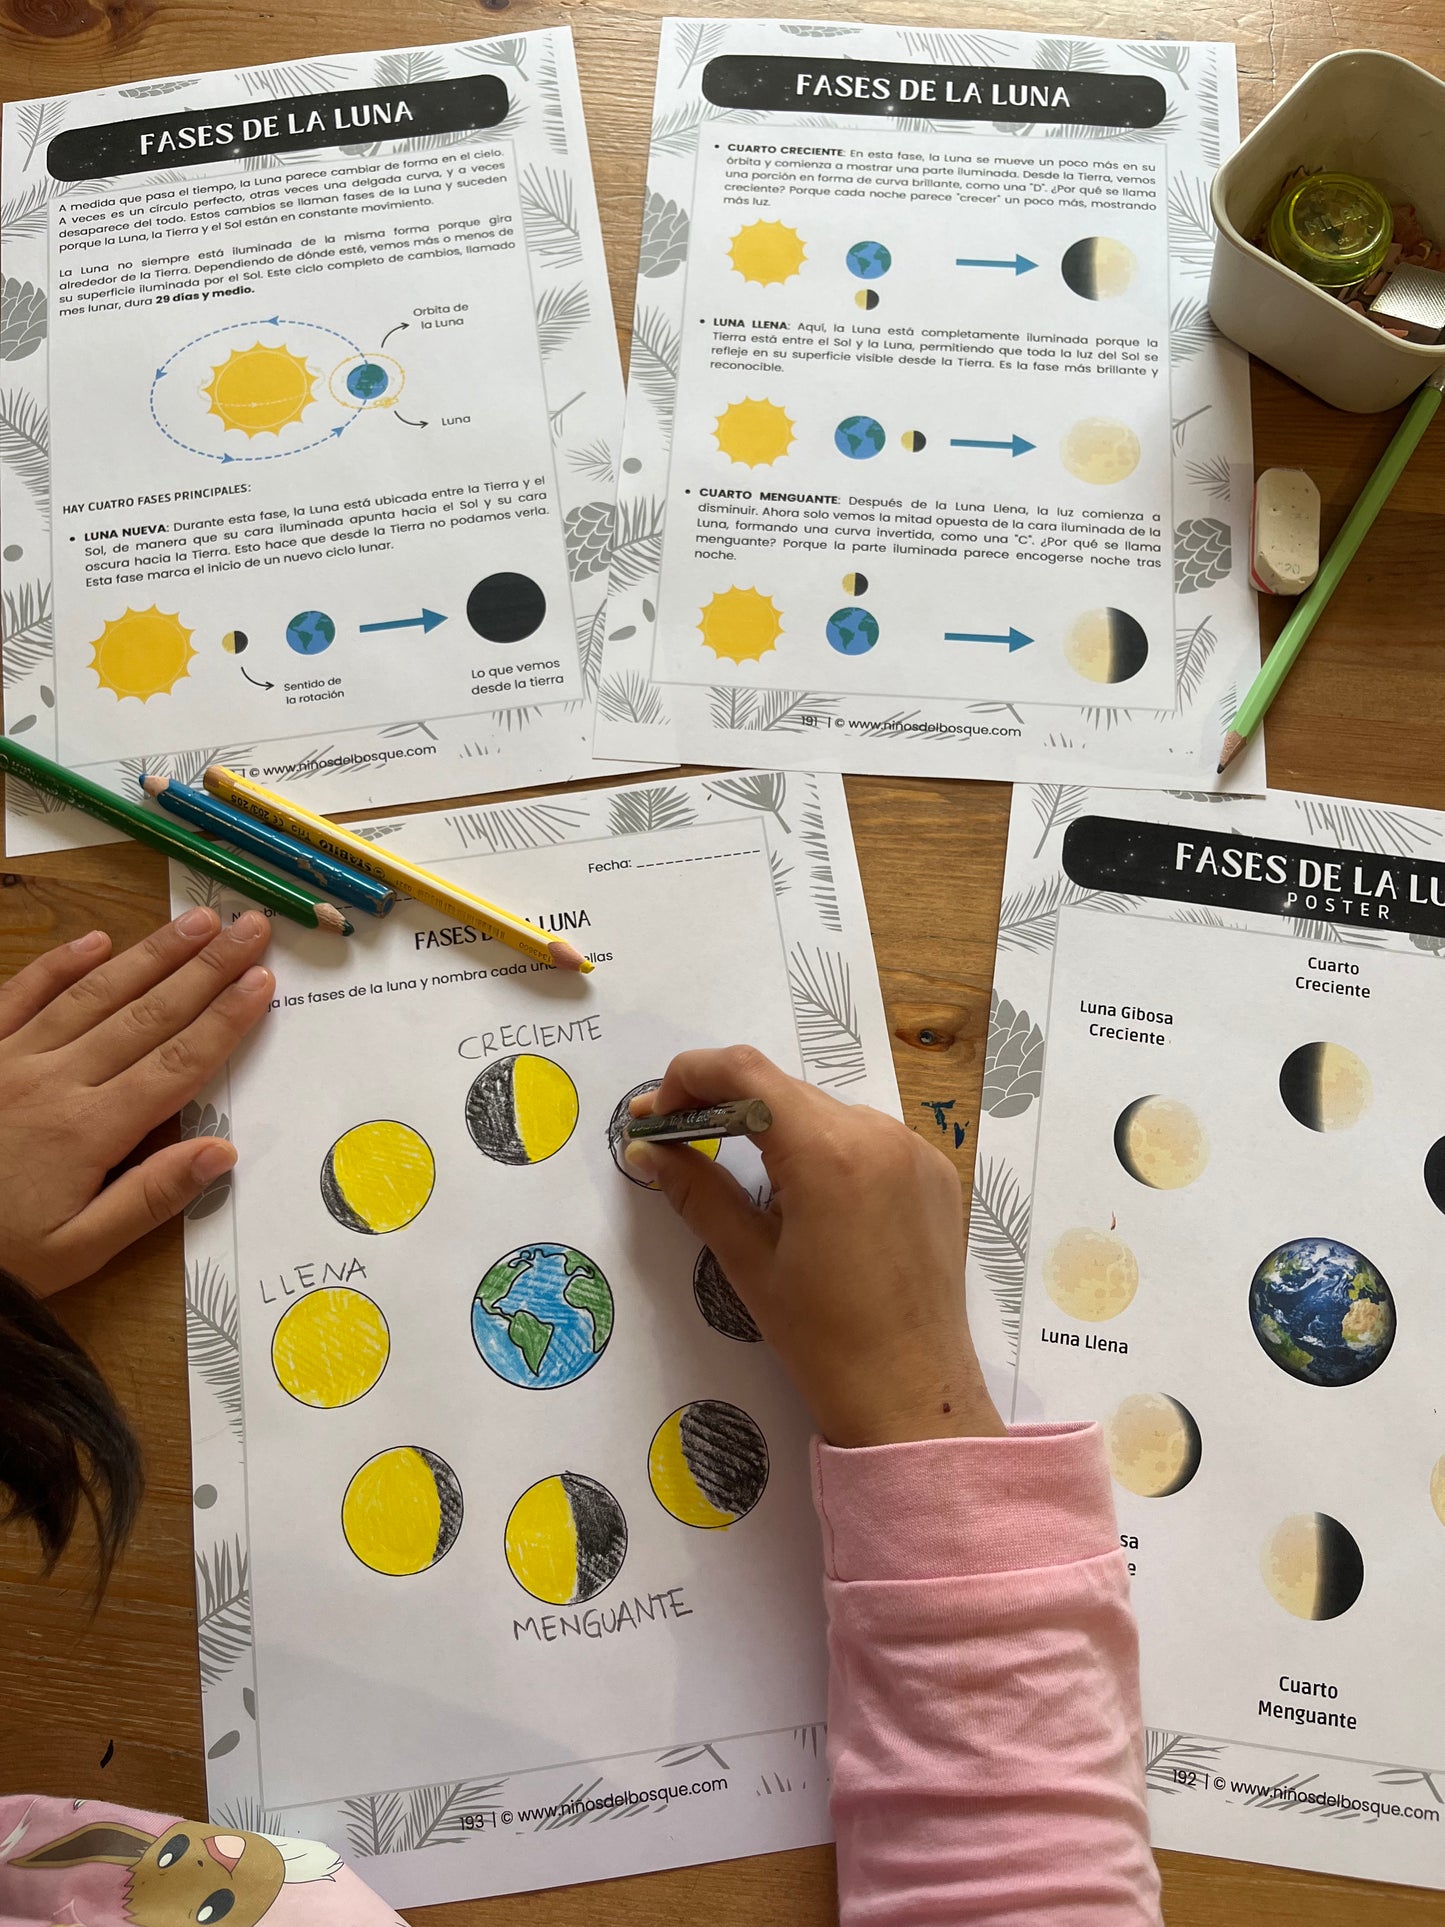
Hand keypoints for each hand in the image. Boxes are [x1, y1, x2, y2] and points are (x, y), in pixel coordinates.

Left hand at [0, 909, 273, 1295]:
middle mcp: (55, 1080)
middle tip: (250, 928)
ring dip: (150, 954)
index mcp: (89, 1130)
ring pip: (94, 994)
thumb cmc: (1, 1255)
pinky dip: (59, 965)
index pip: (177, 1063)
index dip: (225, 1020)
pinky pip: (20, 996)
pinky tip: (97, 940)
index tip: (262, 980)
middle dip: (205, 968)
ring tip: (197, 922)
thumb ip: (149, 1199)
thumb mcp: (77, 1250)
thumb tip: (223, 1152)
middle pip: (148, 1015)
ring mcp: (12, 1059)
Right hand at [626, 1047, 1003, 1447]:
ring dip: (774, 1125)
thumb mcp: (749, 1263)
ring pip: (824, 1111)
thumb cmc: (823, 1340)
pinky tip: (804, 1196)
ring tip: (738, 1170)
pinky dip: (824, 1148)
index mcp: (828, 1152)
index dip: (688, 1076)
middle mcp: (878, 1133)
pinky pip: (866, 1138)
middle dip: (722, 1104)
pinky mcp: (935, 1172)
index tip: (654, 1112)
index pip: (745, 1072)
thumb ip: (697, 1192)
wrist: (912, 1396)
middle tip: (675, 1140)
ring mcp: (915, 1149)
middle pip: (782, 1088)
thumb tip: (645, 1151)